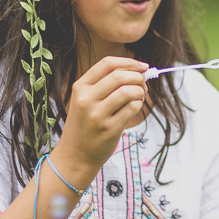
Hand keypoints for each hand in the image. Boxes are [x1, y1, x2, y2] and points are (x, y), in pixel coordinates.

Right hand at [50, 56, 147, 182]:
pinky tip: (134, 108)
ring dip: (140, 92)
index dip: (129, 62)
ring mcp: (96, 114)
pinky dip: (138, 104)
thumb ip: (105, 84)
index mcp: (80, 87)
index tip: (143, 66)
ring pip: (128, 91)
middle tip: (143, 85)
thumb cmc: (85, 125)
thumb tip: (138, 70)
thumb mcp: (84, 100)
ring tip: (139, 97)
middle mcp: (86, 99)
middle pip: (120, 76)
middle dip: (138, 77)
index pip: (107, 64)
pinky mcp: (109, 129)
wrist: (75, 155)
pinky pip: (132, 108)